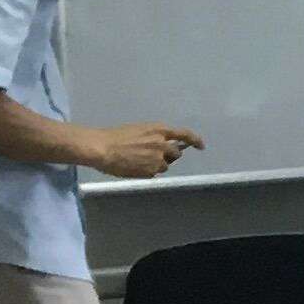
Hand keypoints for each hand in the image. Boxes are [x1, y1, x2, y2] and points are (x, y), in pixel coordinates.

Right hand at [89, 122, 204, 179]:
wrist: (102, 148)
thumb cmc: (116, 136)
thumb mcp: (140, 130)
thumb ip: (155, 136)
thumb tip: (163, 144)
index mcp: (160, 130)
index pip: (185, 134)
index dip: (195, 140)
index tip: (201, 146)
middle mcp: (163, 144)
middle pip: (176, 153)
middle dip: (169, 155)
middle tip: (155, 155)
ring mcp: (157, 159)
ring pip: (165, 165)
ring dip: (157, 164)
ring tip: (138, 161)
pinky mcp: (150, 171)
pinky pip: (154, 173)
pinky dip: (148, 171)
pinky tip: (134, 167)